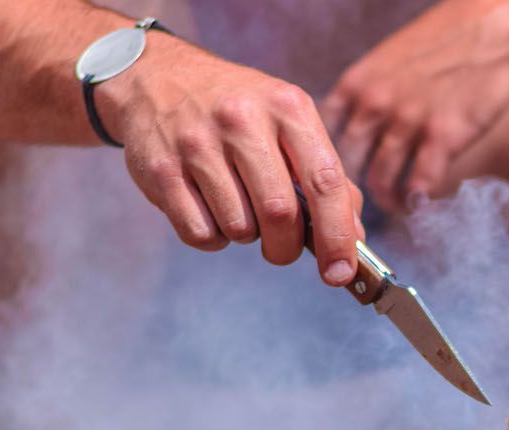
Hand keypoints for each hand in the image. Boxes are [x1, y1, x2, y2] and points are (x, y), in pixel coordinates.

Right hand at [101, 37, 364, 280]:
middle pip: (280, 214)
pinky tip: (208, 208)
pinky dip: (213, 237)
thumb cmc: (238, 111)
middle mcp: (242, 120)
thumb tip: (351, 238)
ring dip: (246, 235)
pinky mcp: (162, 170)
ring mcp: (197, 144)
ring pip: (239, 229)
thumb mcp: (288, 123)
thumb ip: (325, 177)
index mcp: (287, 107)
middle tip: (281, 247)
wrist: (157, 78)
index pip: (324, 182)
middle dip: (285, 247)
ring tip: (236, 205)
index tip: (341, 272)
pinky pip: (200, 233)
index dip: (337, 236)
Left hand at [321, 0, 508, 213]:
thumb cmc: (445, 39)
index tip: (339, 174)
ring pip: (381, 181)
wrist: (493, 24)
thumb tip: (359, 124)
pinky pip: (420, 185)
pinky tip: (422, 205)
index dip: (327, 160)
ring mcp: (407, 122)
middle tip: (364, 204)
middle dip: (353, 189)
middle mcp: (375, 104)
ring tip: (397, 207)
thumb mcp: (390, 58)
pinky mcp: (442, 138)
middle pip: (347, 164)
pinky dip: (418, 202)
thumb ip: (370, 91)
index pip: (322, 135)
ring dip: (388, 202)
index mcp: (357, 83)